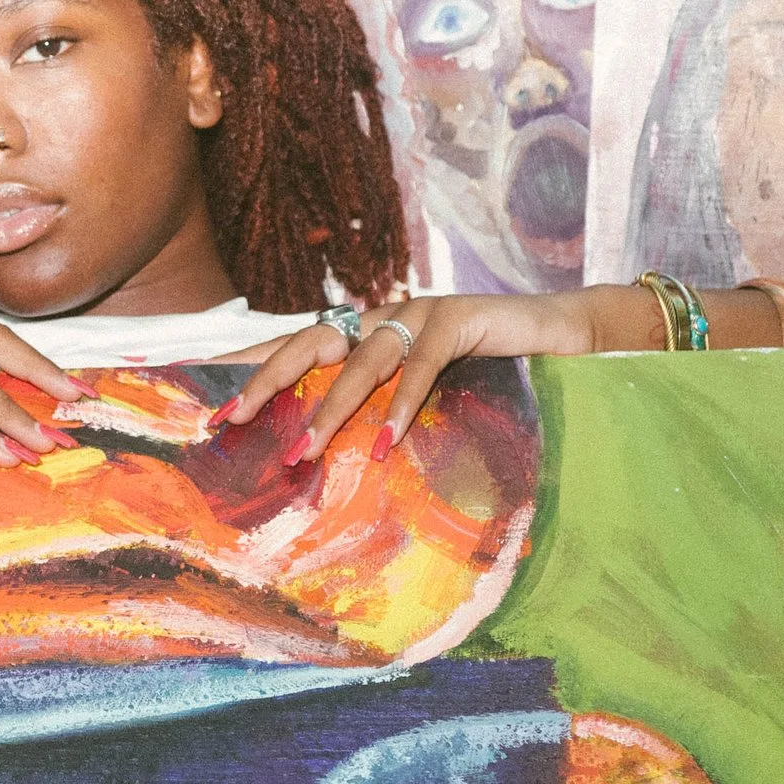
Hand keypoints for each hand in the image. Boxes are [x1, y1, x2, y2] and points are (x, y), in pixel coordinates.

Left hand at [222, 289, 647, 460]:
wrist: (570, 337)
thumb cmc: (499, 377)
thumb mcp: (433, 401)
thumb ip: (389, 419)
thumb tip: (348, 471)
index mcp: (371, 332)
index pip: (300, 346)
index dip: (255, 369)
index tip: (213, 403)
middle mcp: (386, 315)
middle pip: (309, 339)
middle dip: (266, 380)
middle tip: (230, 420)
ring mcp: (422, 312)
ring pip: (359, 357)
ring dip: (326, 408)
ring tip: (299, 453)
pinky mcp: (461, 318)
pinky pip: (421, 363)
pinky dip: (399, 403)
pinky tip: (383, 443)